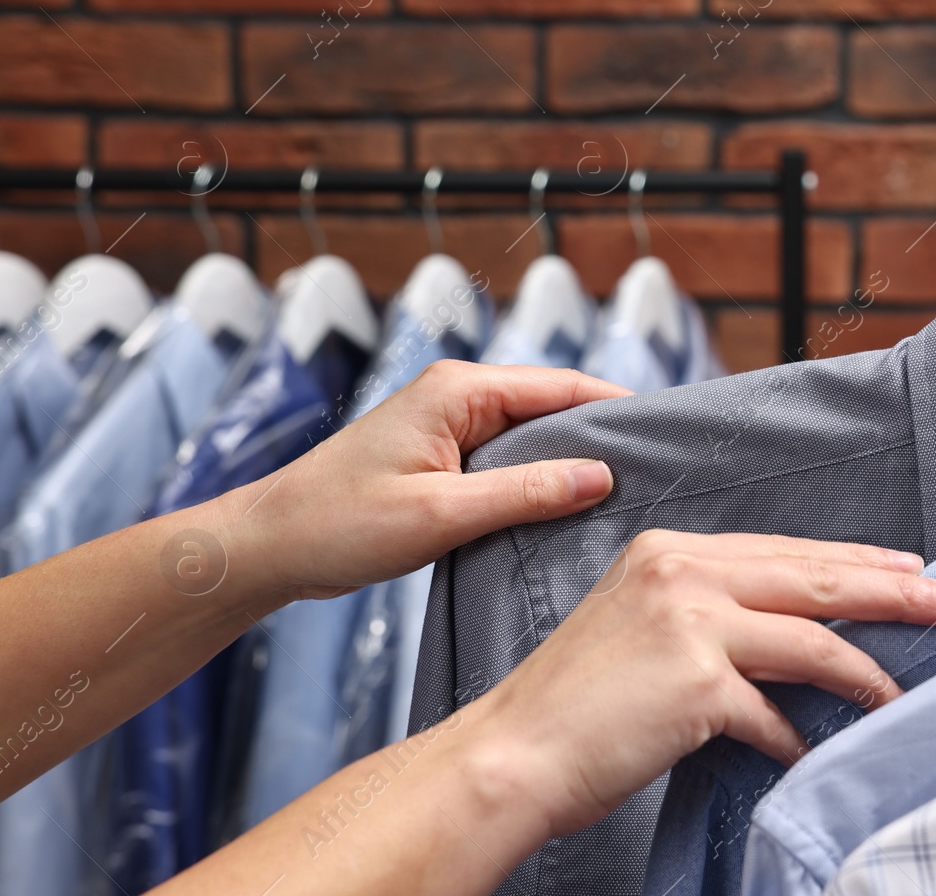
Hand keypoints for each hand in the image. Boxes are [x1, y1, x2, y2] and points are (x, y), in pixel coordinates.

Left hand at [217, 361, 629, 604]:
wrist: (267, 548)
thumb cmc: (337, 525)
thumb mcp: (441, 513)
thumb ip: (526, 492)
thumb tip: (602, 475)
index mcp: (459, 390)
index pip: (562, 387)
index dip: (617, 409)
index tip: (668, 436)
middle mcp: (458, 397)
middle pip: (553, 408)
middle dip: (601, 438)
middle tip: (658, 475)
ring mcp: (449, 428)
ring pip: (532, 438)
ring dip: (570, 464)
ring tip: (625, 496)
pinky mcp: (442, 460)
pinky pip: (508, 462)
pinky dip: (538, 482)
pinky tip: (565, 513)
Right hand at [463, 530, 935, 837]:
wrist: (510, 754)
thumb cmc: (574, 705)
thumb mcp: (640, 629)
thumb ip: (710, 617)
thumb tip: (792, 638)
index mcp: (668, 553)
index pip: (784, 550)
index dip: (852, 560)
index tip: (907, 567)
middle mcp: (680, 572)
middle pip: (814, 576)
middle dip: (893, 589)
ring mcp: (689, 623)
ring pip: (811, 638)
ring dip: (868, 668)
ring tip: (906, 687)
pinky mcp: (696, 681)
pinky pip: (774, 713)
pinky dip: (798, 737)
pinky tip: (814, 753)